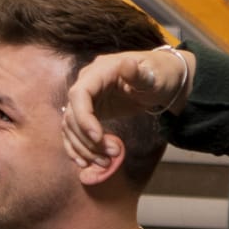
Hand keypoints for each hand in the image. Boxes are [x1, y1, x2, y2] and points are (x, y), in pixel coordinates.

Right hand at [61, 46, 193, 167]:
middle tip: (112, 155)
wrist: (157, 81)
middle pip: (73, 115)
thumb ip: (139, 74)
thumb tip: (127, 65)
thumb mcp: (152, 77)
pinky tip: (86, 163)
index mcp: (99, 71)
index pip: (79, 94)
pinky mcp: (88, 112)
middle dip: (88, 140)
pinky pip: (73, 131)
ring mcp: (85, 99)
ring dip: (84, 148)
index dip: (84, 118)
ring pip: (71, 127)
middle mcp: (86, 83)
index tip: (98, 138)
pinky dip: (77, 148)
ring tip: (106, 163)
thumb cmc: (157, 76)